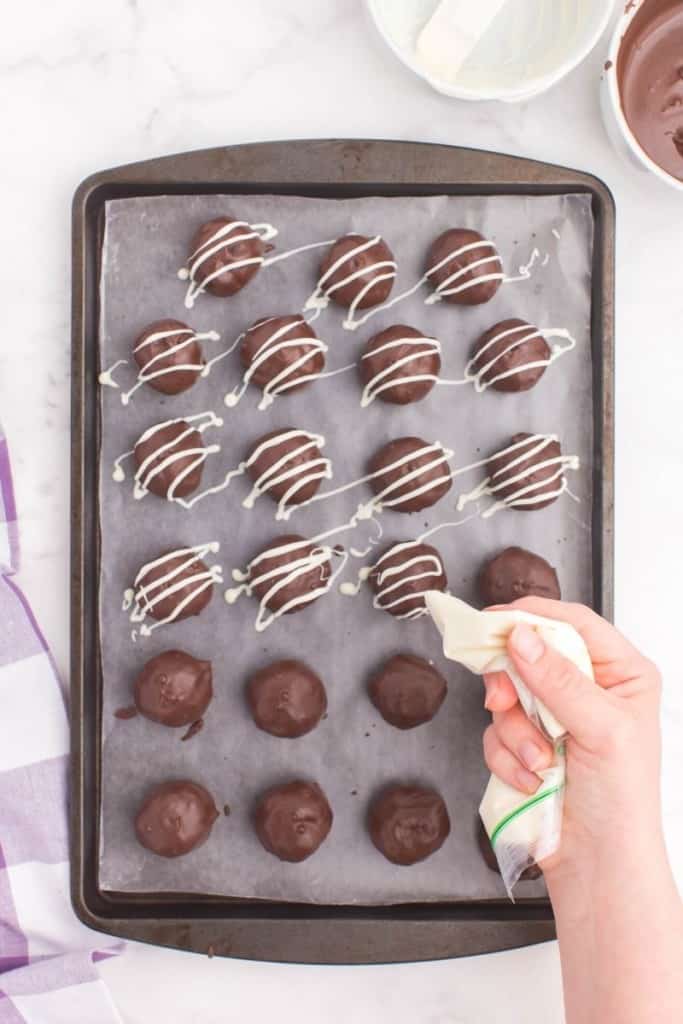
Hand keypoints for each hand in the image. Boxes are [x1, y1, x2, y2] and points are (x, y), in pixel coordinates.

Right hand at [481, 597, 662, 880]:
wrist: (599, 866)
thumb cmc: (622, 799)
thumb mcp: (601, 729)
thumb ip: (558, 680)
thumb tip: (521, 636)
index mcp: (622, 674)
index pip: (574, 623)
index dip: (533, 616)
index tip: (494, 620)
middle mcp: (589, 689)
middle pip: (531, 654)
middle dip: (514, 684)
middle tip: (501, 699)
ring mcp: (556, 717)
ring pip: (508, 696)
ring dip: (515, 733)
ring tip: (539, 764)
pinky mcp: (527, 744)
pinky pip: (496, 733)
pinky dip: (508, 758)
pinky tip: (533, 781)